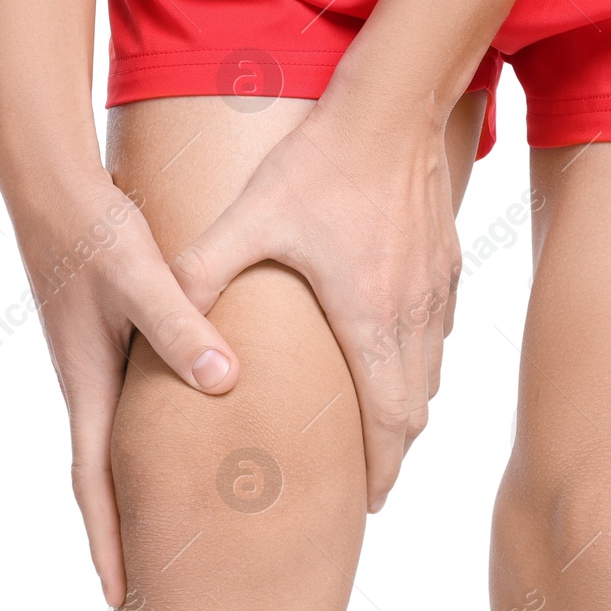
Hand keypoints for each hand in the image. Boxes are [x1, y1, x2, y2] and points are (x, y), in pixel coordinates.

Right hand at [5, 164, 240, 606]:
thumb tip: (225, 385)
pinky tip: (190, 438)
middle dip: (124, 536)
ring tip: (174, 531)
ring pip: (122, 445)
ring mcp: (99, 364)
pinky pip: (136, 407)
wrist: (51, 183)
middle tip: (152, 591)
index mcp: (89, 385)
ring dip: (138, 491)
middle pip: (107, 479)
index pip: (95, 485)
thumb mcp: (140, 277)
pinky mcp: (112, 338)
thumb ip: (182, 328)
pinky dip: (153, 439)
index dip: (108, 544)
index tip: (120, 600)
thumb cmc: (93, 229)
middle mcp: (91, 384)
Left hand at [173, 79, 460, 512]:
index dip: (380, 468)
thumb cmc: (320, 164)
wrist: (393, 108)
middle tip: (373, 477)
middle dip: (396, 448)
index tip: (369, 503)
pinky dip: (423, 354)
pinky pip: (439, 326)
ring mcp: (436, 287)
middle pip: (416, 406)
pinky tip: (402, 347)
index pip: (386, 420)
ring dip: (411, 402)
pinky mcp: (446, 258)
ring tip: (386, 424)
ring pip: (432, 368)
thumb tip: (164, 323)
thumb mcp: (250, 220)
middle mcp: (412, 314)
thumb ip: (202, 272)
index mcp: (369, 320)